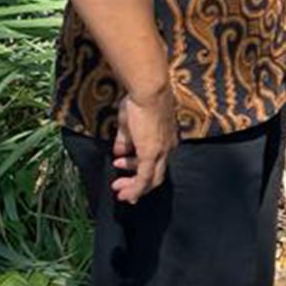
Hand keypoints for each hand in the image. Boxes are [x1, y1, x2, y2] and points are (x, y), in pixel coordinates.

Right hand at [112, 87, 176, 202]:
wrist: (149, 90)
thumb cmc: (139, 101)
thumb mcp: (129, 124)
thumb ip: (126, 140)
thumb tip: (119, 152)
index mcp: (167, 139)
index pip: (157, 161)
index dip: (140, 169)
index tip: (122, 169)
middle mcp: (168, 147)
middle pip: (156, 175)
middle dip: (138, 184)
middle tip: (120, 188)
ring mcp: (161, 151)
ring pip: (151, 179)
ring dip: (133, 187)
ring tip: (117, 188)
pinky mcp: (151, 153)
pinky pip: (144, 177)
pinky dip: (135, 188)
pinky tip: (125, 194)